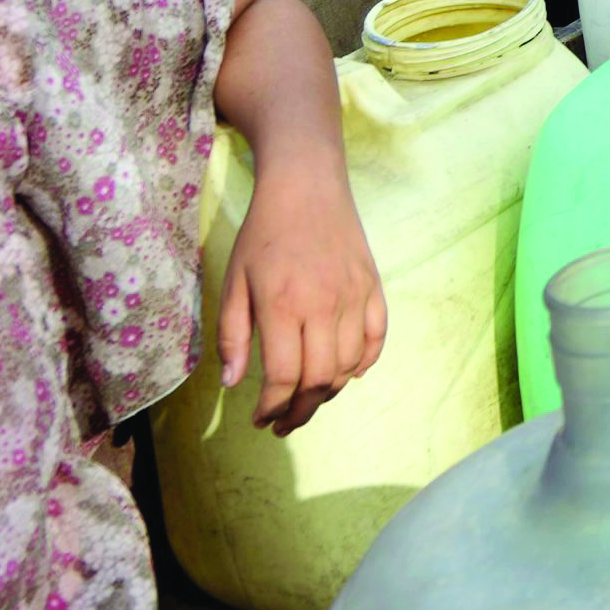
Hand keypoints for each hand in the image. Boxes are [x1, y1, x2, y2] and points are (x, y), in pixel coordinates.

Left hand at [220, 170, 385, 432]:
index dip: (271, 408)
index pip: (284, 378)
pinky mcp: (373, 288)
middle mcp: (324, 307)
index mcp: (283, 307)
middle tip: (284, 423)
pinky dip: (364, 363)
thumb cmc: (262, 234)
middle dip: (301, 412)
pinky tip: (347, 373)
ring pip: (349, 366)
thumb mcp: (234, 281)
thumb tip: (235, 384)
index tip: (260, 420)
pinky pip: (376, 338)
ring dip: (329, 392)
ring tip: (308, 399)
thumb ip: (233, 335)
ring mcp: (354, 298)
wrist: (307, 186)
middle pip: (320, 381)